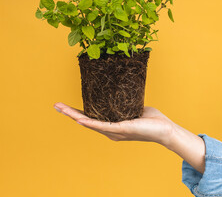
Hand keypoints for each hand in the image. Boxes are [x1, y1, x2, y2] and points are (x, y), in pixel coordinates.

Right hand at [53, 102, 176, 145]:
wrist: (165, 129)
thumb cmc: (151, 120)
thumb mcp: (133, 107)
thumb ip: (124, 102)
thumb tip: (119, 89)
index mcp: (111, 126)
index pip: (91, 117)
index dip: (76, 112)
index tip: (64, 105)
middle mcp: (110, 131)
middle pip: (85, 121)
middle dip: (69, 113)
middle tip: (56, 105)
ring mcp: (114, 132)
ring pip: (90, 123)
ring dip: (74, 116)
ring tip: (61, 109)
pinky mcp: (121, 130)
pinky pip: (103, 126)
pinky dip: (90, 122)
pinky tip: (79, 119)